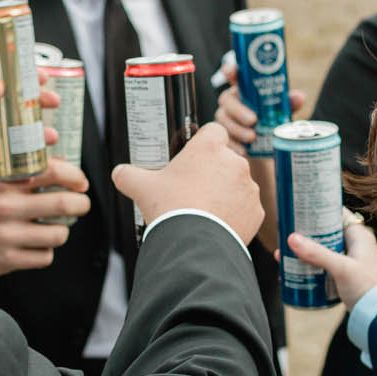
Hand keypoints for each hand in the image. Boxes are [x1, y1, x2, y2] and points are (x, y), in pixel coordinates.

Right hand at [0, 157, 89, 276]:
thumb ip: (27, 175)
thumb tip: (66, 167)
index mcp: (4, 184)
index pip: (49, 171)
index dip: (74, 176)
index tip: (81, 183)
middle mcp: (6, 208)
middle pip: (62, 204)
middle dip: (80, 205)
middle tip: (81, 205)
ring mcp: (6, 235)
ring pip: (58, 234)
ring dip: (61, 231)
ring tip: (52, 228)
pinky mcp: (8, 259)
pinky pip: (46, 257)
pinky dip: (45, 251)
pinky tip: (34, 246)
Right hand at [112, 123, 261, 243]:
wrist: (193, 243)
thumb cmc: (172, 209)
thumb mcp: (142, 187)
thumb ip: (128, 175)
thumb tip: (120, 174)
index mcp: (208, 148)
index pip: (213, 131)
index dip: (204, 143)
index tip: (196, 157)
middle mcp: (234, 162)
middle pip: (225, 160)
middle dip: (213, 173)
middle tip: (195, 190)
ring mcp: (248, 187)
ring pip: (238, 185)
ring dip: (226, 194)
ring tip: (206, 210)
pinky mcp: (256, 210)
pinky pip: (247, 208)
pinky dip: (236, 214)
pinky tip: (219, 223)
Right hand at [214, 77, 308, 157]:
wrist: (264, 145)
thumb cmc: (271, 120)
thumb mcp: (281, 110)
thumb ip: (289, 103)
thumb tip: (299, 97)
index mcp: (243, 90)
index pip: (233, 75)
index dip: (230, 71)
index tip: (231, 72)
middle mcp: (230, 102)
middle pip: (226, 100)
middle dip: (238, 109)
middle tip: (253, 120)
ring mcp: (225, 119)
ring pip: (224, 121)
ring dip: (237, 129)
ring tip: (252, 137)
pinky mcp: (224, 136)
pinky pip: (224, 139)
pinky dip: (234, 145)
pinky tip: (243, 150)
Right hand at [286, 209, 376, 305]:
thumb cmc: (368, 288)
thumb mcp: (341, 268)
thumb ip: (317, 254)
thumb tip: (291, 238)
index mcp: (358, 235)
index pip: (336, 213)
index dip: (317, 210)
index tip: (298, 210)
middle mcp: (355, 245)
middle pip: (325, 233)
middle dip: (305, 235)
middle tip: (285, 234)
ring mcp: (350, 261)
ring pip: (322, 251)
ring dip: (304, 252)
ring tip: (283, 255)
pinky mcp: (346, 276)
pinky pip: (324, 266)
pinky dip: (310, 267)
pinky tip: (295, 272)